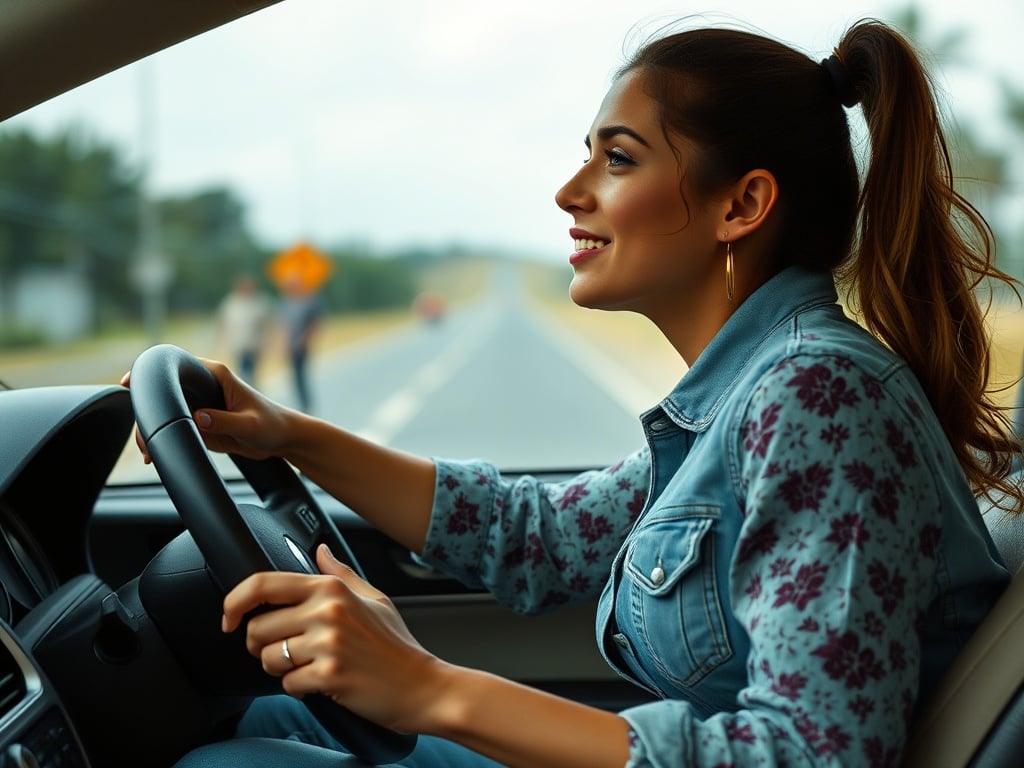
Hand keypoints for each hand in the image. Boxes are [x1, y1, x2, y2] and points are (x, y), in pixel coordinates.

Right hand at [120, 357, 296, 461]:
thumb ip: (224, 421)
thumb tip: (198, 417)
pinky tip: (154, 457)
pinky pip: (174, 428)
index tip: (131, 384)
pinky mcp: (198, 422)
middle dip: (148, 413)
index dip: (150, 372)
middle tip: (144, 440)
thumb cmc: (272, 424)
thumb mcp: (250, 425)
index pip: (175, 365)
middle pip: (163, 392)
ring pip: (165, 412)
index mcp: (215, 374)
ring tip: (149, 453)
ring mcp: (198, 404)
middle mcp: (203, 386)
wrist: (281, 439)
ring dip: (152, 430)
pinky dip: (161, 440)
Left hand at [222, 544, 445, 732]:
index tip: (228, 618)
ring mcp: (328, 642)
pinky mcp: (329, 675)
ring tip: (307, 668)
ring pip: (268, 659)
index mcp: (332, 588)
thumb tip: (319, 549)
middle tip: (285, 653)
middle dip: (261, 647)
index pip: (263, 584)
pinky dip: (299, 689)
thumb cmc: (397, 646)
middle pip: (257, 628)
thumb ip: (341, 573)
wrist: (422, 686)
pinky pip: (287, 685)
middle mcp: (327, 610)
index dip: (234, 601)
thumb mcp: (373, 599)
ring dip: (280, 670)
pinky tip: (321, 684)